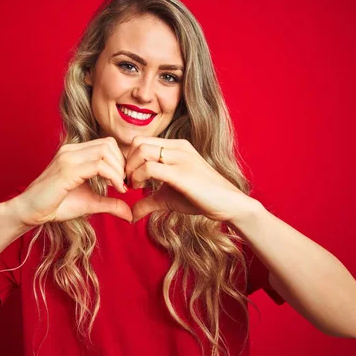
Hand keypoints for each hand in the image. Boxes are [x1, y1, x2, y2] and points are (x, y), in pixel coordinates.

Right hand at [17, 137, 131, 225]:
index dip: (121, 160)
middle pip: (109, 143)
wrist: (30, 212)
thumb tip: (131, 214)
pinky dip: (113, 176)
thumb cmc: (56, 205)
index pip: (107, 144)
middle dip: (122, 163)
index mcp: (75, 152)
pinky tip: (116, 190)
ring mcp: (68, 158)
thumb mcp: (90, 203)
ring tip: (120, 187)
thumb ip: (111, 204)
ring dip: (119, 169)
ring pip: (105, 151)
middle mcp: (71, 150)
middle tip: (125, 183)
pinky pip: (98, 165)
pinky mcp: (67, 170)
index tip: (124, 180)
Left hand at [124, 136, 258, 223]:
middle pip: (138, 143)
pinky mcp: (181, 173)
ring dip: (131, 170)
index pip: (141, 141)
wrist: (229, 204)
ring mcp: (180, 158)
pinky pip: (150, 168)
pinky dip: (138, 178)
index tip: (128, 178)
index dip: (129, 159)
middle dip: (126, 163)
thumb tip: (131, 215)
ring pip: (142, 151)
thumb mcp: (168, 198)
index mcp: (176, 147)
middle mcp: (178, 147)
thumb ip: (148, 201)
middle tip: (128, 182)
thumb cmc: (201, 198)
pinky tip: (140, 190)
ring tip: (135, 186)